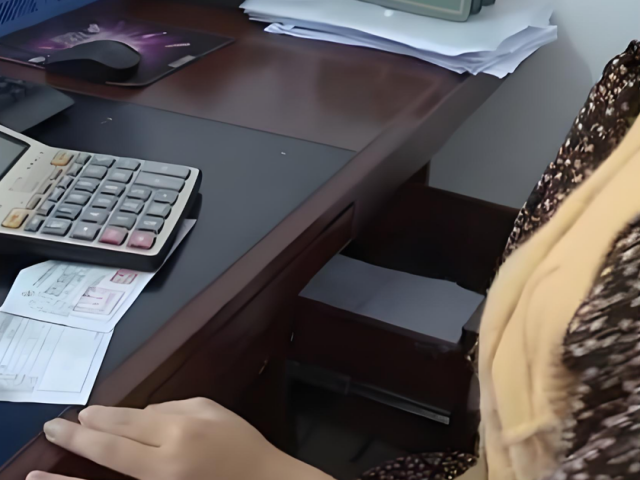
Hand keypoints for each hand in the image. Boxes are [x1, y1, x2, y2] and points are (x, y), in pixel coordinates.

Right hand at [27, 397, 331, 479]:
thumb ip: (142, 468)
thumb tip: (117, 448)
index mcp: (166, 466)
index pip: (108, 448)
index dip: (76, 438)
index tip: (55, 428)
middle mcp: (177, 433)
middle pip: (122, 421)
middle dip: (93, 419)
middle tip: (69, 419)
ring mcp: (195, 414)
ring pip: (144, 408)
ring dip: (121, 414)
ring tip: (98, 415)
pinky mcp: (209, 403)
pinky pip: (170, 404)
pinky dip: (155, 412)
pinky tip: (151, 420)